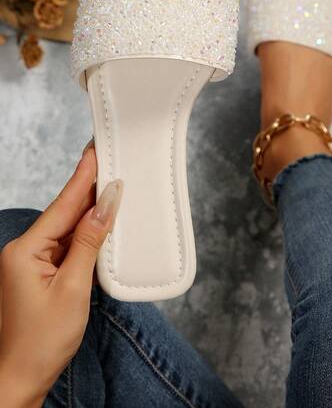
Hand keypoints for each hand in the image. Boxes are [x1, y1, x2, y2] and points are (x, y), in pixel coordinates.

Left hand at [0, 143, 121, 406]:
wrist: (20, 380)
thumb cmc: (41, 341)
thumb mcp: (73, 287)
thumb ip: (90, 241)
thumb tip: (106, 204)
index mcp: (26, 250)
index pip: (62, 204)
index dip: (83, 177)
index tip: (96, 151)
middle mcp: (25, 251)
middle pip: (64, 213)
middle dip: (89, 189)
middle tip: (109, 162)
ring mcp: (31, 262)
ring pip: (67, 229)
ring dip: (90, 212)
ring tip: (110, 188)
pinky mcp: (40, 274)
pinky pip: (66, 246)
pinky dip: (85, 235)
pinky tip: (100, 226)